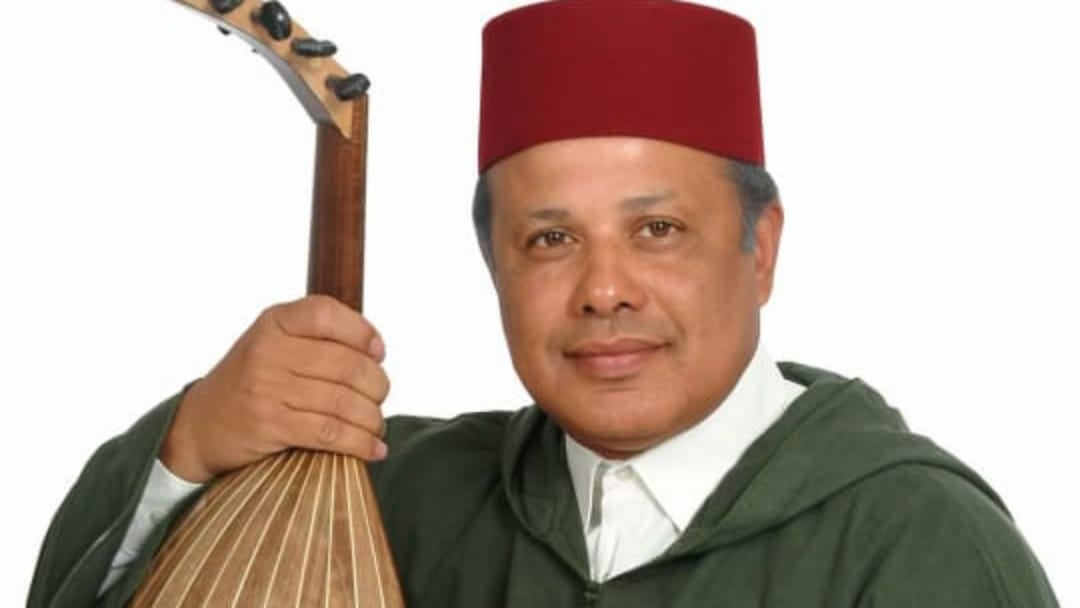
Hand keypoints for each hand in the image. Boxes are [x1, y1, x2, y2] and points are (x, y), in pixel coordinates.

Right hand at [160, 294, 389, 482]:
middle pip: (348, 364)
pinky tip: (373, 449)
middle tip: (378, 397)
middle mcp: (268, 350)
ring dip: (372, 419)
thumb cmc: (251, 383)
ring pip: (344, 401)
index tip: (379, 352)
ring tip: (376, 426)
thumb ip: (316, 339)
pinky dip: (360, 443)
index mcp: (274, 322)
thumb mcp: (273, 345)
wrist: (199, 426)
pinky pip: (331, 432)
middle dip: (377, 385)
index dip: (362, 332)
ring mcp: (268, 387)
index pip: (327, 313)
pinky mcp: (271, 424)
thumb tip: (377, 351)